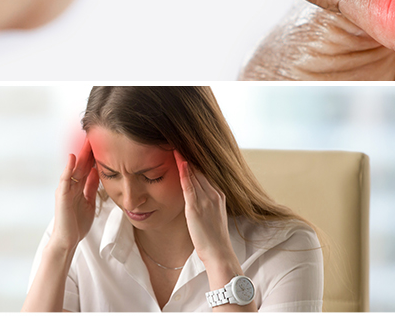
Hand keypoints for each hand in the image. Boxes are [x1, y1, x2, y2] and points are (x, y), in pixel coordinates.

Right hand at [51, 137, 100, 251]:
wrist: (67, 240)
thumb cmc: (77, 224)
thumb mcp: (89, 202)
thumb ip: (92, 188)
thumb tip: (98, 173)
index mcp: (79, 188)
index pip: (87, 168)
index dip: (94, 156)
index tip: (101, 143)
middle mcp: (72, 186)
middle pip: (81, 165)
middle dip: (88, 151)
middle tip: (94, 136)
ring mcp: (66, 190)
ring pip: (74, 169)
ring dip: (80, 155)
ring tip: (85, 141)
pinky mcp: (62, 195)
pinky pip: (65, 179)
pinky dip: (68, 168)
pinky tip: (72, 157)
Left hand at [175, 150, 237, 269]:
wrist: (219, 253)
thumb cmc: (213, 238)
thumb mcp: (212, 216)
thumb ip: (205, 204)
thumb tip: (194, 197)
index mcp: (218, 195)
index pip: (205, 172)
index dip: (194, 160)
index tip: (184, 148)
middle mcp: (214, 194)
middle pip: (200, 169)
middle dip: (189, 155)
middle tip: (178, 139)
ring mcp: (206, 200)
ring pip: (195, 174)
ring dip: (185, 159)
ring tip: (175, 144)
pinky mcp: (196, 208)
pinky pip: (189, 186)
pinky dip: (184, 172)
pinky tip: (178, 162)